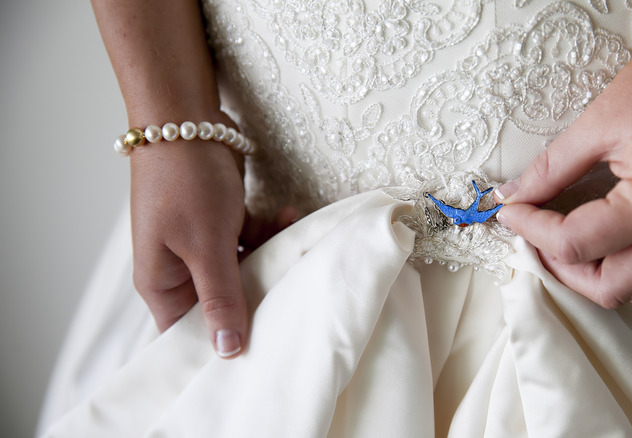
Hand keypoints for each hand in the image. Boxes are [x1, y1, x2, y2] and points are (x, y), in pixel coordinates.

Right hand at [130, 135, 295, 357]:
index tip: (255, 356)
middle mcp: (179, 269)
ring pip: (244, 271)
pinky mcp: (222, 223)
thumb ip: (221, 298)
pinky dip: (270, 231)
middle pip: (221, 304)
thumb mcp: (206, 246)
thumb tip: (228, 351)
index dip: (216, 348)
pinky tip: (287, 215)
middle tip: (291, 304)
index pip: (186, 334)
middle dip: (255, 301)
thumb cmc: (185, 183)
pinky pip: (251, 241)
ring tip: (296, 248)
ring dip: (270, 258)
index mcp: (162, 284)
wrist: (188, 119)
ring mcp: (202, 244)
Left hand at [494, 11, 631, 306]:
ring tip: (564, 237)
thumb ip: (550, 169)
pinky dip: (624, 267)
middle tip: (534, 233)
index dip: (530, 229)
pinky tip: (601, 238)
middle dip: (560, 266)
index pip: (574, 244)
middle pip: (607, 288)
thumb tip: (513, 196)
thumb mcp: (599, 122)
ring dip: (593, 274)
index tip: (510, 211)